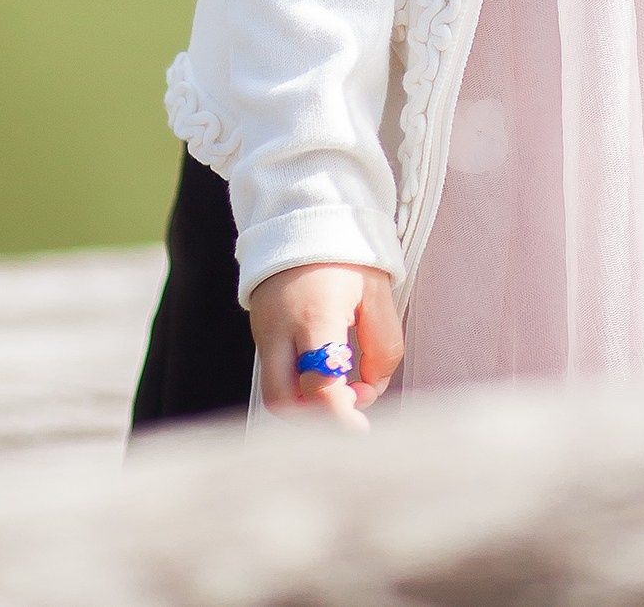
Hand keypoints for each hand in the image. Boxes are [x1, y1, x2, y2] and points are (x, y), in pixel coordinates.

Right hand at [248, 261, 401, 424]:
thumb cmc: (344, 250)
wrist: (304, 213)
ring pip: (275, 390)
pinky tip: (325, 368)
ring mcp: (264, 330)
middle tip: (348, 410)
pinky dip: (298, 382)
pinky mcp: (260, 328)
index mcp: (315, 318)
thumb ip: (383, 345)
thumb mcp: (377, 292)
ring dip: (307, 402)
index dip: (342, 418)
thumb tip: (374, 387)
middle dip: (315, 419)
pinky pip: (274, 370)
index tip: (361, 428)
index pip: (320, 388)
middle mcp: (281, 329)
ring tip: (341, 385)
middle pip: (283, 402)